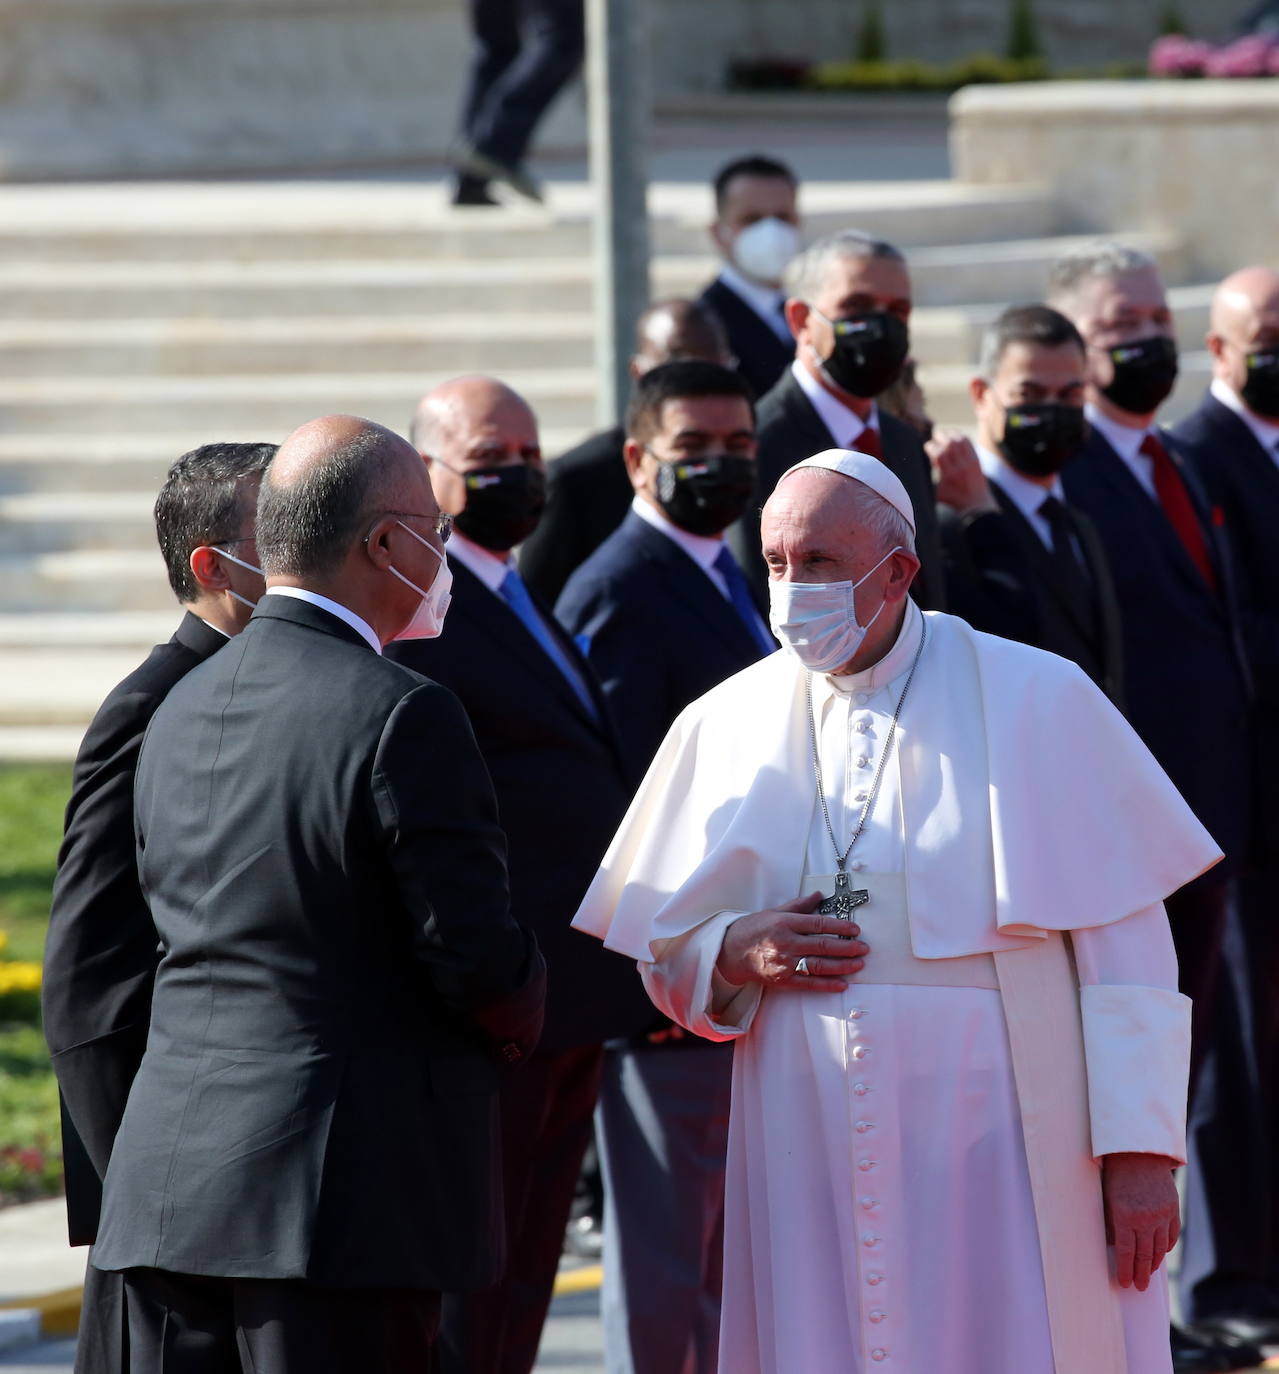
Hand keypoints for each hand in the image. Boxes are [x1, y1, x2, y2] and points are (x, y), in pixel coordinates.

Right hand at [715, 892, 868, 992]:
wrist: (731, 952)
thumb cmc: (754, 929)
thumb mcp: (775, 912)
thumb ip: (800, 905)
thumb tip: (820, 895)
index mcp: (785, 923)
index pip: (818, 924)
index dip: (839, 926)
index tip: (855, 929)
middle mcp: (786, 943)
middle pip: (823, 946)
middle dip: (847, 948)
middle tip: (864, 948)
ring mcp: (784, 963)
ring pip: (819, 965)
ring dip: (842, 966)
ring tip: (858, 965)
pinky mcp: (783, 980)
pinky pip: (809, 983)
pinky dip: (827, 985)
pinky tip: (842, 984)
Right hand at [926, 429, 996, 515]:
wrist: (976, 503)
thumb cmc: (951, 499)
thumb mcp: (935, 493)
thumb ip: (925, 481)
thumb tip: (909, 471)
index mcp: (949, 475)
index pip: (939, 453)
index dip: (930, 446)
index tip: (926, 447)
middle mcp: (960, 466)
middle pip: (949, 443)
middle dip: (939, 437)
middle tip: (933, 438)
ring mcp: (970, 461)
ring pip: (959, 439)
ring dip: (949, 434)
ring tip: (942, 435)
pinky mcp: (976, 458)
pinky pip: (968, 441)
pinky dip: (959, 436)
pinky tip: (952, 437)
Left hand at [1102, 1152, 1180, 1290]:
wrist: (1139, 1151)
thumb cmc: (1116, 1174)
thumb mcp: (1106, 1197)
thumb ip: (1110, 1222)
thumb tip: (1112, 1246)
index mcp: (1124, 1215)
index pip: (1125, 1252)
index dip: (1125, 1270)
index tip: (1124, 1283)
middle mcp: (1145, 1218)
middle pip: (1144, 1255)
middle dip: (1141, 1273)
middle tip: (1139, 1287)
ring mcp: (1162, 1214)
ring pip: (1160, 1248)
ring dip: (1154, 1264)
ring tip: (1149, 1274)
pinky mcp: (1173, 1209)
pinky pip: (1171, 1235)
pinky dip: (1166, 1247)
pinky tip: (1161, 1255)